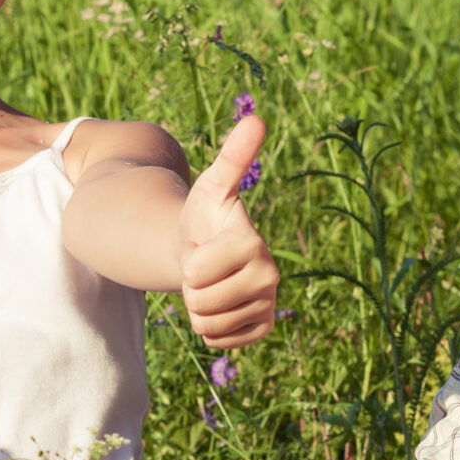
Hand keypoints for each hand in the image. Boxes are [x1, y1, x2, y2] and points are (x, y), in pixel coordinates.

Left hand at [179, 114, 278, 347]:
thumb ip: (232, 157)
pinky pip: (217, 341)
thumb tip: (257, 118)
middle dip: (191, 288)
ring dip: (198, 308)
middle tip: (205, 269)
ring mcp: (268, 306)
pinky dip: (209, 328)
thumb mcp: (210, 187)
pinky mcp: (261, 328)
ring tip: (211, 284)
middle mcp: (270, 277)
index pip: (196, 274)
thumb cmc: (206, 217)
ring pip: (207, 325)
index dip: (188, 263)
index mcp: (254, 244)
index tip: (203, 246)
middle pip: (200, 303)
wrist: (209, 250)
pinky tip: (220, 304)